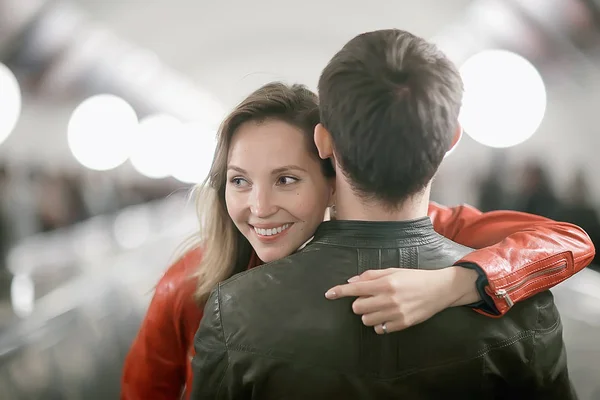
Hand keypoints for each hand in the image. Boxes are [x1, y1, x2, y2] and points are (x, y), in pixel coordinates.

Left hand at [324, 267, 479, 333]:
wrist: (439, 290)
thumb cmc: (414, 278)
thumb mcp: (393, 271)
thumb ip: (371, 275)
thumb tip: (351, 282)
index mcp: (386, 283)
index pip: (356, 288)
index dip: (340, 291)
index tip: (328, 294)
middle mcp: (389, 299)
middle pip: (358, 307)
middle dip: (358, 303)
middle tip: (368, 298)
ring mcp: (396, 313)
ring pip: (366, 320)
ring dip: (368, 314)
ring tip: (378, 307)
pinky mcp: (403, 324)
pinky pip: (380, 329)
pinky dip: (379, 323)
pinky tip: (386, 316)